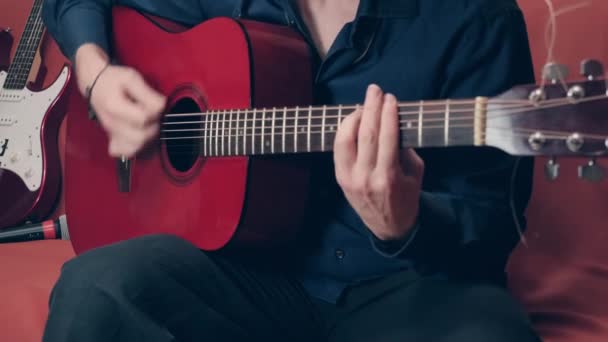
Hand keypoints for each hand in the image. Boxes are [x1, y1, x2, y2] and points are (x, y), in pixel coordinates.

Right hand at [75, 44, 166, 157]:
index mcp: (114, 106)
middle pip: (140, 137)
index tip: (158, 104)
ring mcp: (111, 134)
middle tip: (155, 116)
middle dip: (155, 127)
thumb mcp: (131, 77)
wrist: (94, 83)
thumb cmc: (113, 80)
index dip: (156, 112)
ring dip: (148, 139)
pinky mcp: (112, 139)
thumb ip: (147, 93)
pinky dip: (137, 149)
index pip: (143, 119)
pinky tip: (141, 136)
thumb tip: (162, 107)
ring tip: (149, 125)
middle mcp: (111, 123)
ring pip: (135, 148)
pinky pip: (126, 152)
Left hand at [334, 84, 424, 240]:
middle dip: (370, 108)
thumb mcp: (415, 173)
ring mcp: (349, 179)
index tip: (390, 98)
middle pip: (365, 134)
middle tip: (375, 90)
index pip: (387, 138)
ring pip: (345, 140)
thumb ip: (405, 149)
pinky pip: (338, 149)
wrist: (389, 226)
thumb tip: (392, 122)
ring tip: (363, 104)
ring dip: (353, 117)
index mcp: (388, 177)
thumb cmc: (407, 197)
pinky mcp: (340, 179)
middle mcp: (366, 177)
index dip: (388, 114)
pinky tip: (353, 121)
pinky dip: (344, 131)